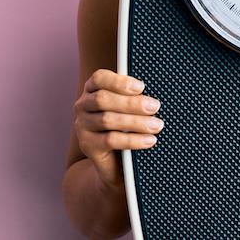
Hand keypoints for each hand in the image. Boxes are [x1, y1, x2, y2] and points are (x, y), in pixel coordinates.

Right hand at [73, 69, 163, 190]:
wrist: (116, 161)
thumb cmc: (125, 126)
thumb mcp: (128, 108)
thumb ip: (133, 97)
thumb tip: (152, 97)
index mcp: (92, 89)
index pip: (99, 78)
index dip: (119, 82)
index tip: (141, 87)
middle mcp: (82, 105)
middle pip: (103, 99)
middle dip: (132, 103)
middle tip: (155, 107)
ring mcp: (82, 126)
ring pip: (108, 120)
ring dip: (136, 122)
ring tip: (157, 125)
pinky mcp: (87, 145)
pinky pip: (110, 140)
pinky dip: (133, 140)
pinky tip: (149, 140)